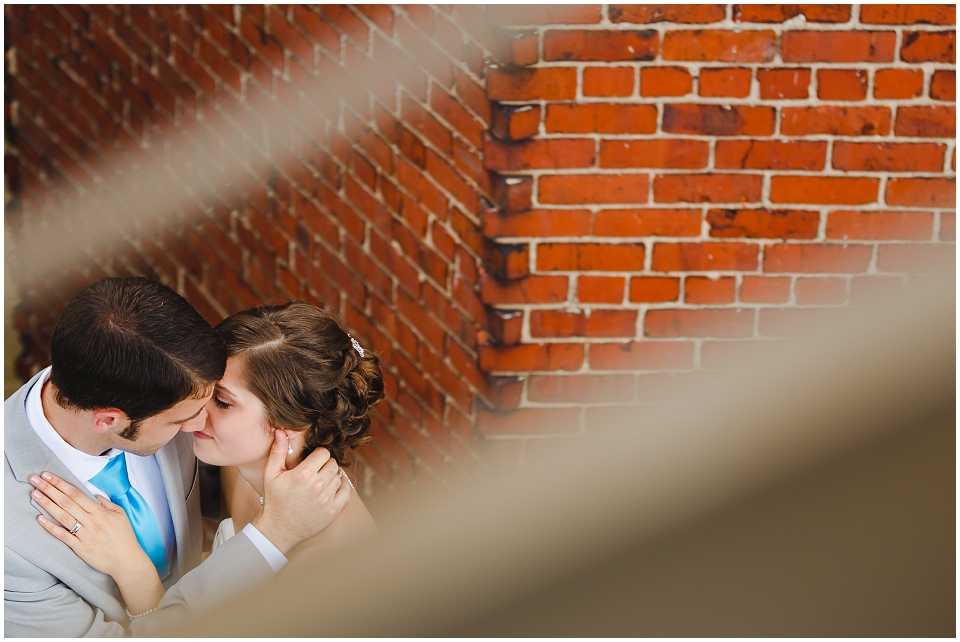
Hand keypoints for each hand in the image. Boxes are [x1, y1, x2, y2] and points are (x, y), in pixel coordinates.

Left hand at [29, 472, 155, 578]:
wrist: (127, 560)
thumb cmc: (125, 537)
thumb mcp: (121, 515)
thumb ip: (107, 504)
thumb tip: (94, 495)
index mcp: (100, 512)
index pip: (76, 494)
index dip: (61, 484)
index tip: (48, 475)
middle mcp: (91, 521)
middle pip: (66, 502)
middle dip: (50, 489)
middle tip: (35, 479)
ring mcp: (84, 535)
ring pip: (62, 516)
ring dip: (47, 504)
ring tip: (34, 494)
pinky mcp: (79, 548)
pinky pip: (62, 536)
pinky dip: (50, 527)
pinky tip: (39, 519)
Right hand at [251, 431, 350, 554]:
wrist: (278, 528)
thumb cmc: (274, 500)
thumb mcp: (271, 474)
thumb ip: (277, 451)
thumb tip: (281, 431)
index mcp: (303, 474)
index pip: (323, 453)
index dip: (318, 455)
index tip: (313, 460)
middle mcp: (317, 486)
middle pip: (333, 464)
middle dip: (325, 465)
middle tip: (316, 471)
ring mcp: (326, 499)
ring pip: (339, 477)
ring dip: (331, 477)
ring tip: (320, 481)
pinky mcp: (332, 511)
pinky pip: (346, 492)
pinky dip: (342, 488)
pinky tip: (333, 487)